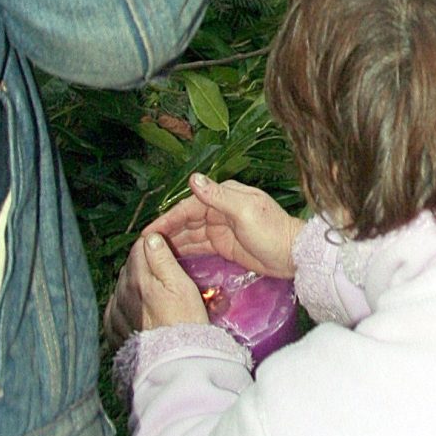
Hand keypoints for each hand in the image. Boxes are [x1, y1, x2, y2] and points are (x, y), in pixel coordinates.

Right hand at [103, 173, 302, 348]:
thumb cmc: (271, 231)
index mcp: (225, 195)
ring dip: (172, 241)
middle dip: (166, 231)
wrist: (293, 256)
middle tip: (143, 246)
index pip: (189, 206)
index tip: (147, 231)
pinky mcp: (224, 244)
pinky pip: (199, 245)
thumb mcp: (244, 212)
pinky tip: (170, 257)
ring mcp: (221, 227)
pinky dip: (185, 249)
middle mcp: (220, 208)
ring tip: (151, 253)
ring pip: (190, 233)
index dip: (167, 218)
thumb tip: (192, 179)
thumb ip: (217, 196)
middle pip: (186, 220)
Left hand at [104, 229, 210, 348]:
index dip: (153, 246)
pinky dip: (123, 304)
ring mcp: (115, 311)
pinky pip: (114, 307)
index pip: (139, 248)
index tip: (165, 252)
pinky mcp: (112, 329)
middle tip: (163, 275)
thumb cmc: (185, 322)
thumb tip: (150, 238)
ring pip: (122, 285)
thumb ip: (163, 260)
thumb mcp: (182, 286)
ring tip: (153, 295)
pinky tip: (137, 309)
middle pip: (130, 266)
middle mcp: (122, 292)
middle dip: (143, 265)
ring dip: (133, 284)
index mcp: (139, 278)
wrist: (174, 361)